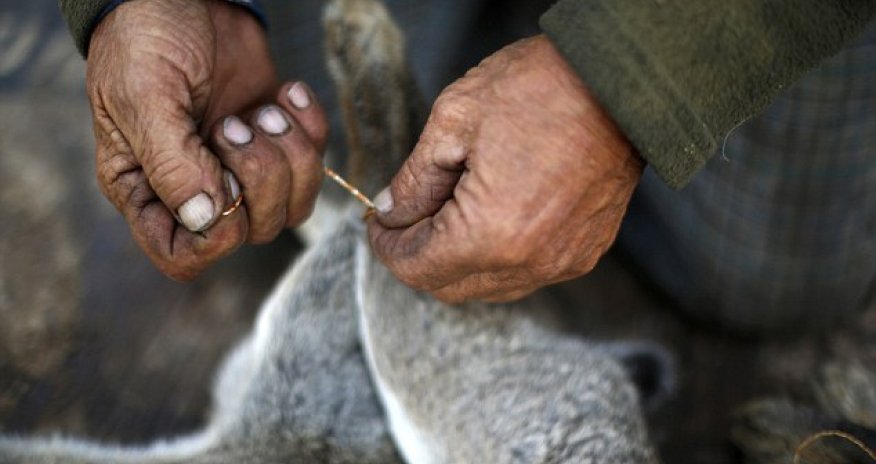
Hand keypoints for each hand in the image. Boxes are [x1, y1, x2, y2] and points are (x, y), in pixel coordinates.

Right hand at [87, 0, 327, 279]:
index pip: (185, 254)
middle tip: (237, 123)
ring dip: (292, 155)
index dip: (218, 238)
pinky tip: (287, 93)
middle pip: (253, 230)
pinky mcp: (274, 139)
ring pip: (293, 205)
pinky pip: (315, 163)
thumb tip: (205, 218)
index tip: (226, 188)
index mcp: (148, 188)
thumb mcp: (145, 95)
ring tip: (265, 109)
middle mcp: (195, 187)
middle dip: (261, 177)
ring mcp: (239, 166)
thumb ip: (172, 162)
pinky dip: (311, 128)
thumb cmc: (145, 37)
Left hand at [367, 35, 642, 302]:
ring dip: (457, 260)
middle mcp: (529, 261)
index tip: (378, 223)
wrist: (624, 82)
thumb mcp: (455, 120)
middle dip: (418, 256)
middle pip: (449, 288)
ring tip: (448, 211)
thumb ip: (415, 179)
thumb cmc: (541, 88)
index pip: (417, 268)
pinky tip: (491, 216)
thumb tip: (391, 211)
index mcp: (490, 232)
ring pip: (487, 286)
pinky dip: (496, 257)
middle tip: (406, 216)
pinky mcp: (585, 252)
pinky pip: (526, 274)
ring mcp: (562, 262)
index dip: (387, 247)